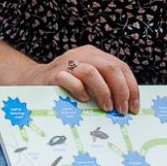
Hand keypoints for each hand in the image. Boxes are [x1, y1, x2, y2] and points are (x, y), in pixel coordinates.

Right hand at [23, 45, 139, 114]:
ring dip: (103, 92)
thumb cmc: (66, 85)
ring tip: (106, 108)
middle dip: (121, 91)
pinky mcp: (53, 74)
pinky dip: (79, 90)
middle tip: (122, 110)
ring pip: (92, 72)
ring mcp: (67, 63)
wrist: (32, 81)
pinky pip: (69, 79)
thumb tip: (128, 104)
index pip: (121, 67)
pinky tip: (83, 100)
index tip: (134, 107)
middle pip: (110, 68)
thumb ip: (105, 84)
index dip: (131, 88)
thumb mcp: (89, 81)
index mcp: (95, 55)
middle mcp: (83, 55)